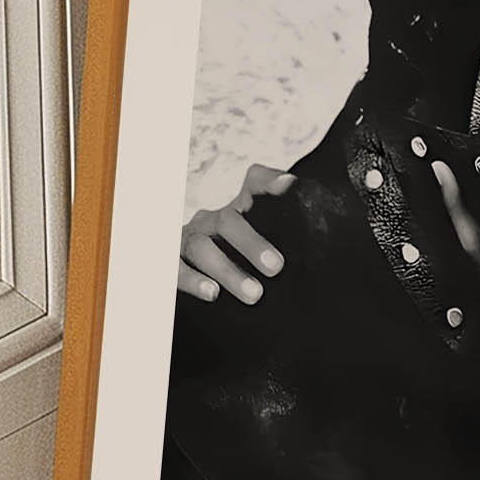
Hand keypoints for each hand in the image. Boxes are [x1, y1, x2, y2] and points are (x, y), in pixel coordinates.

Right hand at [179, 164, 295, 302]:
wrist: (200, 298)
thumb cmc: (247, 270)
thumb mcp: (270, 250)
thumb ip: (291, 236)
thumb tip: (310, 221)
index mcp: (240, 212)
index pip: (254, 184)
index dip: (270, 182)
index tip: (289, 187)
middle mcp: (212, 222)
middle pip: (228, 221)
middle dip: (251, 243)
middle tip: (276, 267)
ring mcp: (188, 241)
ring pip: (202, 248)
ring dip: (227, 270)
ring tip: (254, 294)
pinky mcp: (170, 265)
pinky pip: (175, 269)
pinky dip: (192, 280)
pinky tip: (212, 293)